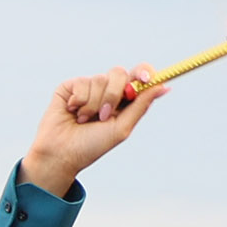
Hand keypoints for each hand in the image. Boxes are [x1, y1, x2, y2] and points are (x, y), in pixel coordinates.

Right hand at [19, 68, 161, 197]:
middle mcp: (106, 90)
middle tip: (104, 115)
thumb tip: (164, 86)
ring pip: (100, 79)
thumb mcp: (122, 128)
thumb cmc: (92, 146)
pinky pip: (82, 83)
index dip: (143, 73)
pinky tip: (73, 112)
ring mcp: (88, 87)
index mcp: (123, 99)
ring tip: (84, 120)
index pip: (138, 75)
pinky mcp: (70, 86)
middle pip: (119, 73)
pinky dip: (79, 101)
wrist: (61, 154)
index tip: (144, 79)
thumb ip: (141, 105)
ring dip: (94, 104)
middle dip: (114, 95)